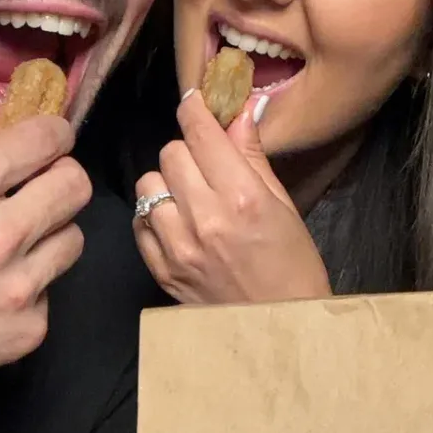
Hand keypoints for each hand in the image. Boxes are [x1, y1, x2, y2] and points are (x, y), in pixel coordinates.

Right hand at [0, 105, 91, 407]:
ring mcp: (18, 288)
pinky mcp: (27, 331)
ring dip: (46, 235)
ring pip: (71, 240)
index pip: (46, 139)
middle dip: (59, 179)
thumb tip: (1, 112)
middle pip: (76, 187)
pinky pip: (49, 292)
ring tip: (5, 248)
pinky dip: (26, 288)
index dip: (51, 133)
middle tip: (35, 190)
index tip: (46, 141)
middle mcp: (0, 235)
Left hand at [133, 89, 330, 305]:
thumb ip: (253, 157)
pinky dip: (154, 217)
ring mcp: (178, 247)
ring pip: (148, 185)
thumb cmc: (293, 267)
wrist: (279, 330)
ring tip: (190, 199)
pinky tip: (178, 225)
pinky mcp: (162, 270)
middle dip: (188, 152)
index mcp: (243, 198)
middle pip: (170, 153)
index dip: (195, 109)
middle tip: (206, 167)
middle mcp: (206, 219)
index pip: (201, 134)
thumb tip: (241, 110)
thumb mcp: (284, 207)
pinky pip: (139, 223)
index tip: (195, 102)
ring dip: (167, 184)